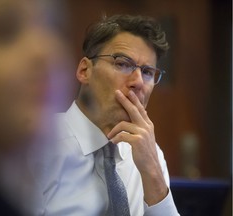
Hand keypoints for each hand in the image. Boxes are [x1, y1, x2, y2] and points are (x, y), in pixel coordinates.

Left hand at [107, 90, 167, 204]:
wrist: (150, 166)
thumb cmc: (145, 151)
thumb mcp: (146, 136)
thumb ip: (143, 125)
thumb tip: (144, 113)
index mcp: (148, 125)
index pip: (141, 109)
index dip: (135, 100)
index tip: (129, 92)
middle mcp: (146, 127)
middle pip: (134, 110)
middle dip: (125, 100)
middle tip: (117, 93)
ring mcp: (142, 133)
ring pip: (123, 124)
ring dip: (114, 130)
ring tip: (109, 135)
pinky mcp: (137, 141)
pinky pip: (122, 135)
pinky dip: (115, 138)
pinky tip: (113, 142)